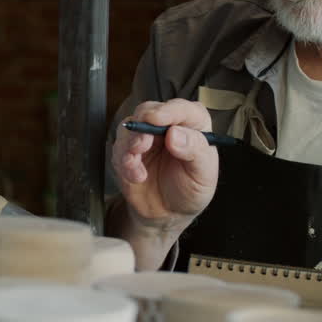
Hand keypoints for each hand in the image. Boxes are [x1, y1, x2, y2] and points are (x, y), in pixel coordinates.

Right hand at [111, 99, 218, 247]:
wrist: (167, 212)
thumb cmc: (190, 189)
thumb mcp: (203, 175)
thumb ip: (195, 151)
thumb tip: (175, 134)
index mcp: (193, 125)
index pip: (182, 108)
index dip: (169, 111)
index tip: (158, 120)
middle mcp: (167, 125)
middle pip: (149, 111)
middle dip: (142, 127)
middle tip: (142, 145)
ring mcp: (144, 136)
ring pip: (129, 127)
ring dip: (129, 146)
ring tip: (137, 168)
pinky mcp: (127, 150)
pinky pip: (118, 149)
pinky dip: (124, 163)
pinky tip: (137, 176)